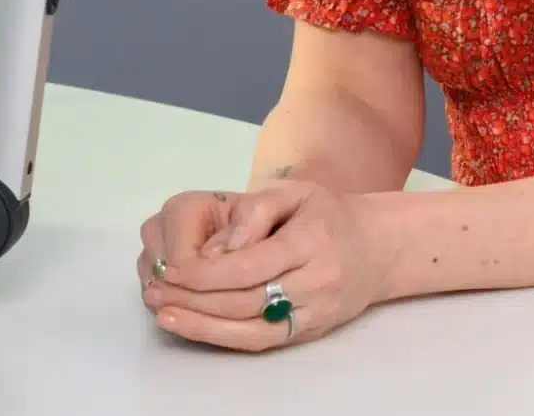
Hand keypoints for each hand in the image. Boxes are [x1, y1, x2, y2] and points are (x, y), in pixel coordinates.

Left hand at [140, 179, 389, 352]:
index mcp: (313, 241)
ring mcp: (315, 312)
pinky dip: (221, 338)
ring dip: (200, 323)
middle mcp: (318, 281)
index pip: (251, 264)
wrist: (378, 248)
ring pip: (250, 327)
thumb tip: (220, 246)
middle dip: (194, 298)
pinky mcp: (310, 332)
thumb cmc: (329, 214)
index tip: (170, 268)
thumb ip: (256, 209)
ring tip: (162, 311)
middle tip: (154, 290)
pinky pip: (261, 341)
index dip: (207, 272)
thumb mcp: (297, 191)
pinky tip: (191, 327)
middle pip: (245, 299)